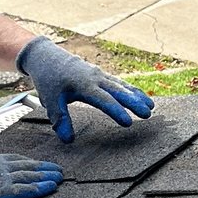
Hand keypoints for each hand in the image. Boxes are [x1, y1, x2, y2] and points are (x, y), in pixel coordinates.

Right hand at [0, 154, 62, 197]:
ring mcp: (2, 178)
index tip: (41, 164)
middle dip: (45, 168)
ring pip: (31, 176)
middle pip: (28, 166)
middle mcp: (0, 167)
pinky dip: (40, 188)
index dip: (32, 162)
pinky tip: (51, 188)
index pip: (17, 159)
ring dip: (48, 177)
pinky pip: (25, 189)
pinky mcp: (2, 192)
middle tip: (59, 170)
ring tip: (60, 178)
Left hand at [17, 35, 154, 142]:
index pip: (103, 100)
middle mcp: (95, 78)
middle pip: (118, 91)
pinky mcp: (101, 75)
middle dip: (134, 103)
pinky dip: (130, 90)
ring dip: (136, 96)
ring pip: (121, 86)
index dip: (116, 111)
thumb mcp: (50, 101)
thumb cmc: (48, 80)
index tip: (128, 122)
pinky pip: (118, 83)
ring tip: (151, 107)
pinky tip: (141, 97)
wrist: (46, 57)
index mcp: (83, 85)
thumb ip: (60, 120)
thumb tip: (69, 140)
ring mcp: (99, 75)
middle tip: (148, 114)